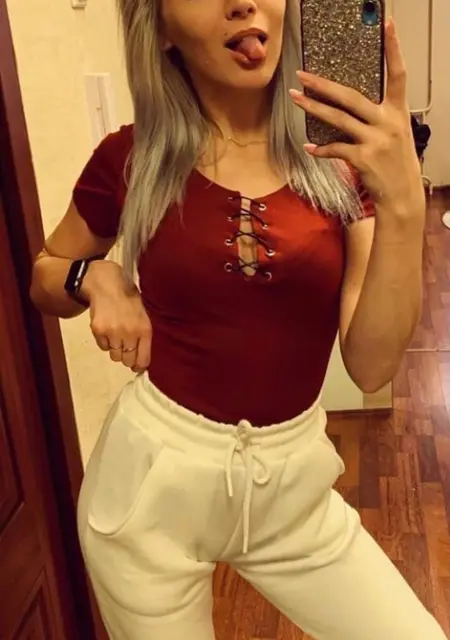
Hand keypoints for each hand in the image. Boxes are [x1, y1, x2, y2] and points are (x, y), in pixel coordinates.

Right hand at [81, 261, 151, 372]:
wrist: (108, 284)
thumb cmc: (129, 300)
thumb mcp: (143, 316)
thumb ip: (143, 336)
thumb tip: (141, 360)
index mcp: (145, 329)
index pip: (143, 359)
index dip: (139, 366)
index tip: (137, 367)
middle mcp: (130, 333)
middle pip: (127, 361)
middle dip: (126, 358)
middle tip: (125, 348)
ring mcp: (113, 332)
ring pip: (114, 355)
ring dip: (115, 349)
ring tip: (116, 335)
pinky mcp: (98, 330)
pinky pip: (102, 347)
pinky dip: (104, 342)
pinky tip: (107, 329)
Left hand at [290, 19, 424, 217]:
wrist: (402, 196)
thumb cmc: (395, 164)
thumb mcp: (394, 135)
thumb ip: (377, 118)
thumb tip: (348, 106)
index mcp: (398, 112)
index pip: (398, 75)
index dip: (394, 50)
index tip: (388, 26)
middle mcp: (388, 122)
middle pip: (352, 96)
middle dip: (324, 84)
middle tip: (303, 75)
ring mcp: (376, 140)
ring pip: (339, 119)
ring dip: (313, 108)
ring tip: (296, 98)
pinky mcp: (364, 159)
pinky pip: (336, 149)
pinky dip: (321, 148)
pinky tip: (309, 147)